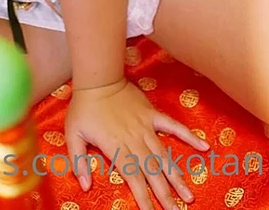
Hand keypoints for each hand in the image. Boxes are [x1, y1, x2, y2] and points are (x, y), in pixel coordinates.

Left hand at [64, 77, 209, 209]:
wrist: (98, 78)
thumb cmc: (84, 107)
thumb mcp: (73, 134)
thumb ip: (78, 160)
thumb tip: (85, 185)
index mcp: (117, 148)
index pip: (134, 179)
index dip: (144, 199)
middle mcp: (135, 141)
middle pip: (153, 173)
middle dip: (165, 196)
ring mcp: (146, 127)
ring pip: (164, 156)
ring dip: (177, 177)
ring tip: (189, 196)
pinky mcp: (153, 114)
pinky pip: (173, 126)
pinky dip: (188, 136)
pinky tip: (203, 147)